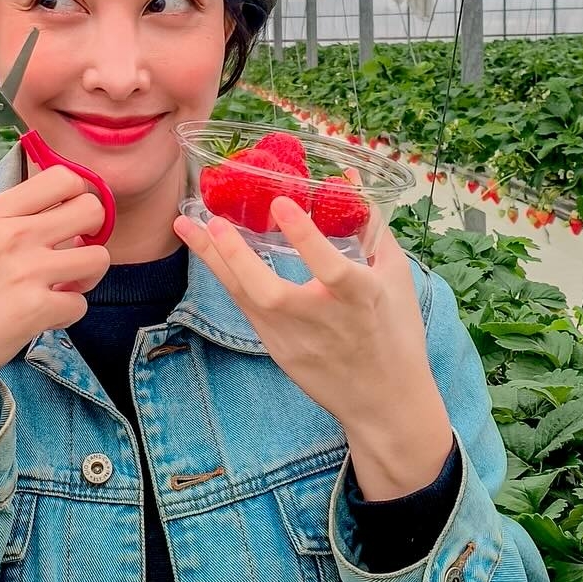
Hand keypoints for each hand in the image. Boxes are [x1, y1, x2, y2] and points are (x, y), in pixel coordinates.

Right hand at [0, 152, 110, 395]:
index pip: (62, 178)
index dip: (74, 194)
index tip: (64, 213)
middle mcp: (14, 235)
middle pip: (92, 210)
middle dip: (92, 229)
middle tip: (74, 247)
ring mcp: (28, 273)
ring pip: (98, 258)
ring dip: (87, 274)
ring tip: (65, 283)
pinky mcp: (37, 310)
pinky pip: (81, 303)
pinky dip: (68, 312)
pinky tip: (47, 315)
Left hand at [172, 192, 453, 499]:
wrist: (385, 403)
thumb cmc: (396, 331)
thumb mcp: (394, 275)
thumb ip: (369, 225)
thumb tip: (348, 178)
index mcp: (362, 299)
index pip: (331, 267)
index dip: (305, 236)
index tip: (280, 203)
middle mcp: (323, 321)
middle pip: (270, 292)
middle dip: (236, 257)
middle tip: (212, 220)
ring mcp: (295, 340)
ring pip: (246, 300)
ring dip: (214, 261)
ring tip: (186, 226)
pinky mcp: (278, 351)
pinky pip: (246, 308)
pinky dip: (227, 277)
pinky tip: (207, 251)